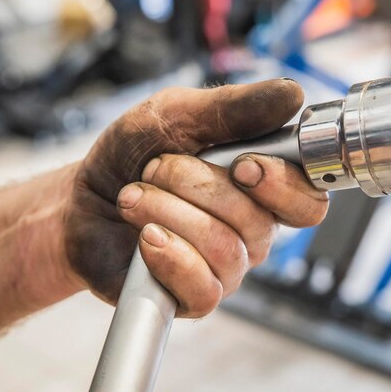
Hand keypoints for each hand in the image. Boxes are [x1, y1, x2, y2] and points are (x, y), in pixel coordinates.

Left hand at [62, 79, 328, 316]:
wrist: (82, 199)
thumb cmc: (132, 155)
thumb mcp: (177, 115)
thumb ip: (234, 108)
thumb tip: (292, 95)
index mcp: (261, 188)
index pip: (308, 201)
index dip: (284, 186)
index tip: (245, 165)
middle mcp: (251, 231)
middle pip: (257, 221)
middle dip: (194, 185)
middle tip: (155, 167)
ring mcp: (225, 267)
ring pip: (224, 249)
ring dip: (168, 212)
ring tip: (134, 197)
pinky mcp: (195, 296)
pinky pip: (203, 287)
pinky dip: (167, 254)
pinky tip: (144, 237)